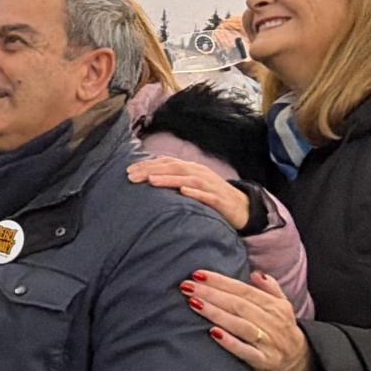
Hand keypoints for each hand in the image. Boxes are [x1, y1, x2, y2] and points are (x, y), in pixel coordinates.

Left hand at [129, 156, 249, 229]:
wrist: (242, 208)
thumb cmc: (211, 196)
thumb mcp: (191, 184)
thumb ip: (174, 180)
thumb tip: (147, 179)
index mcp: (191, 168)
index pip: (167, 162)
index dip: (147, 164)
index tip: (128, 170)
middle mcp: (199, 173)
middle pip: (174, 167)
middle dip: (152, 170)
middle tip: (132, 176)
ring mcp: (210, 186)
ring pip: (188, 179)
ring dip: (169, 179)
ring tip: (151, 180)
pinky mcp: (220, 200)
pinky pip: (207, 195)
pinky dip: (195, 192)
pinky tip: (183, 192)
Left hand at [182, 270, 313, 370]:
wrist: (300, 363)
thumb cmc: (282, 330)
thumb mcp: (282, 307)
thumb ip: (270, 289)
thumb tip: (256, 273)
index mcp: (274, 306)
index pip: (244, 290)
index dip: (221, 281)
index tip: (198, 274)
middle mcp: (272, 322)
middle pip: (239, 305)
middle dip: (211, 294)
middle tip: (188, 287)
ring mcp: (269, 343)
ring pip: (241, 325)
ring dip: (216, 313)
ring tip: (194, 303)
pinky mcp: (265, 362)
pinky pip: (246, 351)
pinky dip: (230, 342)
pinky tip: (212, 333)